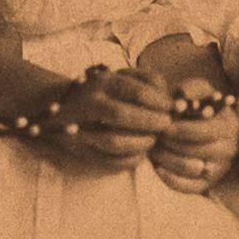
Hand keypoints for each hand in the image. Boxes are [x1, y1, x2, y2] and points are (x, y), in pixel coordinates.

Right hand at [47, 67, 172, 168]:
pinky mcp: (80, 150)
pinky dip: (128, 160)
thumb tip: (177, 103)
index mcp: (103, 81)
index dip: (159, 102)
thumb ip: (149, 84)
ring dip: (140, 144)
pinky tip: (141, 154)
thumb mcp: (124, 77)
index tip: (173, 109)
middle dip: (149, 123)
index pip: (136, 91)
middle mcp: (89, 102)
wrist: (60, 106)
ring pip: (112, 141)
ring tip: (153, 141)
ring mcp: (80, 127)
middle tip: (166, 126)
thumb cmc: (106, 91)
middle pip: (121, 115)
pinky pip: (107, 161)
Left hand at [150, 80, 238, 194]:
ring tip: (154, 149)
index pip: (206, 132)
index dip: (182, 130)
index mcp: (230, 126)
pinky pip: (186, 187)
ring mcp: (219, 169)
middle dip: (171, 144)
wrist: (205, 127)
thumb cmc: (200, 108)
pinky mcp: (207, 185)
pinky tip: (157, 167)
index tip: (165, 127)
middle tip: (156, 138)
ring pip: (189, 169)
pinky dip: (169, 178)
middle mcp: (229, 150)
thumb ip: (193, 88)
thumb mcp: (201, 93)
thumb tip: (182, 94)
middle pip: (196, 151)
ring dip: (167, 159)